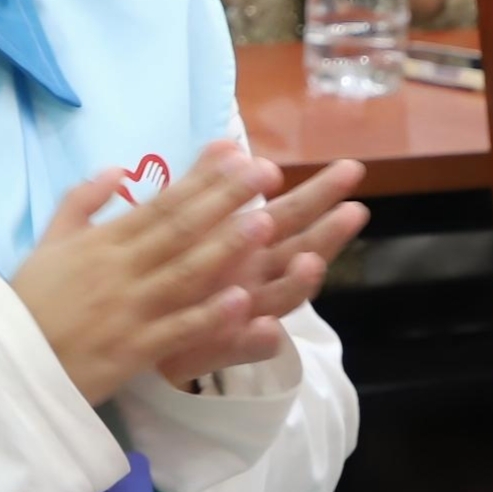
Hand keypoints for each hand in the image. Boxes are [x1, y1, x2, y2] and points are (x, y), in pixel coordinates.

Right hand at [8, 144, 277, 404]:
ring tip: (265, 223)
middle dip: (225, 199)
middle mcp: (119, 268)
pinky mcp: (133, 349)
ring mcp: (129, 308)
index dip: (201, 179)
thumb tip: (117, 169)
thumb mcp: (49, 242)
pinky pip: (176, 329)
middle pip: (179, 229)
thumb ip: (81, 203)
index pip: (160, 203)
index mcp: (101, 242)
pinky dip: (208, 316)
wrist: (6, 360)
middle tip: (265, 173)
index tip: (237, 155)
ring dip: (226, 248)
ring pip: (184, 273)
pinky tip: (243, 301)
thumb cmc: (31, 300)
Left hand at [157, 160, 365, 384]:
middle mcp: (253, 277)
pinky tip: (269, 329)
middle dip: (330, 231)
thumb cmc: (170, 272)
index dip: (320, 195)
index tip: (349, 171)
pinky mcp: (217, 347)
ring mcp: (241, 314)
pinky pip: (241, 347)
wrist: (135, 330)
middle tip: (356, 209)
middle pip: (302, 251)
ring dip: (298, 282)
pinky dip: (256, 340)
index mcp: (247, 245)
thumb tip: (227, 143)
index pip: (292, 216)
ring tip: (311, 264)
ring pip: (282, 298)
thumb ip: (208, 185)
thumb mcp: (185, 222)